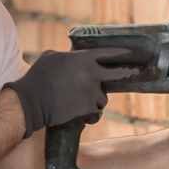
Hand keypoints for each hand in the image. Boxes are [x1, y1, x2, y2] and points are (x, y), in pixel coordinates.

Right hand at [5, 48, 137, 137]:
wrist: (31, 101)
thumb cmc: (38, 77)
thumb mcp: (52, 56)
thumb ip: (69, 57)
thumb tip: (75, 59)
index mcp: (84, 58)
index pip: (110, 53)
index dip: (123, 53)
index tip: (134, 53)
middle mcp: (92, 74)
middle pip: (119, 74)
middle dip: (129, 72)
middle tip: (136, 72)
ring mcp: (92, 92)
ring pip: (103, 98)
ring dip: (95, 100)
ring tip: (78, 102)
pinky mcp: (89, 109)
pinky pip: (96, 113)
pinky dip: (90, 115)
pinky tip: (79, 114)